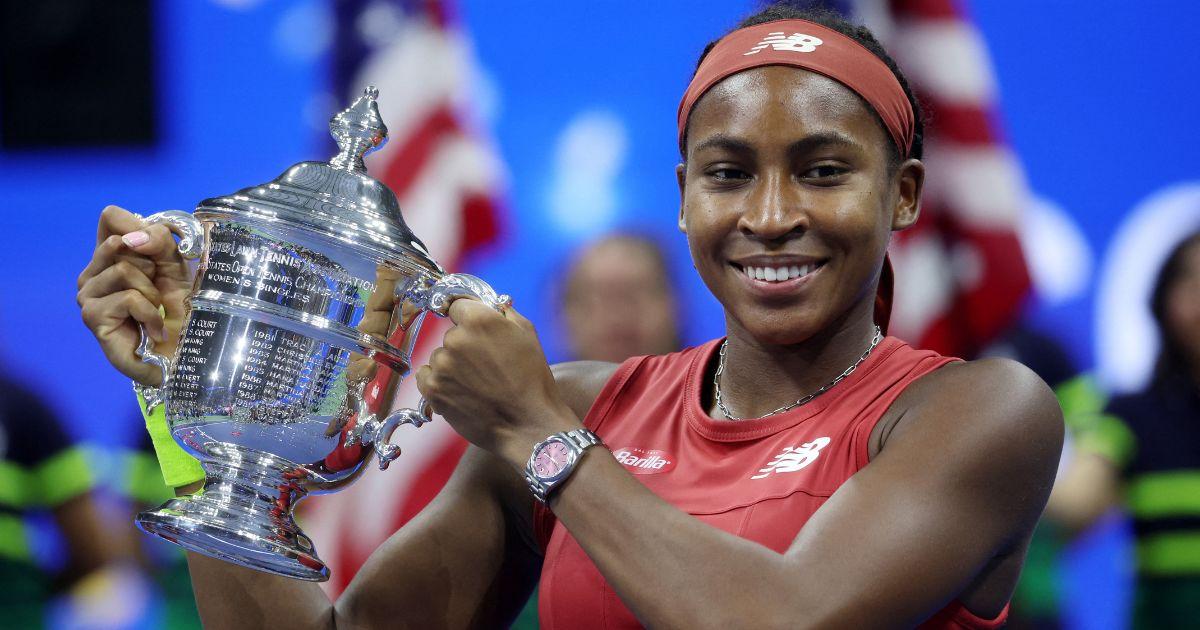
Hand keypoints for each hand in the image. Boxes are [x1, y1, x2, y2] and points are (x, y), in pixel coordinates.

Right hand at [77, 205, 194, 384]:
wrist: (184, 349)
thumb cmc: (178, 308)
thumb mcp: (176, 264)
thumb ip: (159, 240)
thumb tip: (132, 239)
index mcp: (109, 255)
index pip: (110, 217)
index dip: (137, 226)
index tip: (156, 253)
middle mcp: (92, 272)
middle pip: (118, 242)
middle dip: (151, 267)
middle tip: (158, 291)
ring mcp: (88, 295)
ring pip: (123, 269)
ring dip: (152, 293)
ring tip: (155, 311)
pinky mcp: (92, 317)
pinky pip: (128, 297)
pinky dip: (150, 313)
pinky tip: (153, 328)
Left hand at [415, 299, 578, 465]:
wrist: (528, 424)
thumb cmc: (532, 380)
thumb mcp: (528, 334)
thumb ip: (503, 312)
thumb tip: (488, 304)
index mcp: (479, 320)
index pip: (458, 305)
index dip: (468, 317)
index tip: (475, 329)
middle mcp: (456, 339)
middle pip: (451, 333)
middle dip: (465, 344)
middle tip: (487, 365)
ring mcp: (442, 365)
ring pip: (440, 356)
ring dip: (453, 365)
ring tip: (478, 383)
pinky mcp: (433, 389)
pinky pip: (426, 375)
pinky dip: (439, 381)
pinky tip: (462, 391)